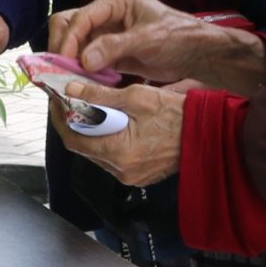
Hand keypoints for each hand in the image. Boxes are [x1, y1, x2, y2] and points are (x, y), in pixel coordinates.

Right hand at [49, 0, 265, 97]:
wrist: (202, 55)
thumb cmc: (181, 38)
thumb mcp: (148, 40)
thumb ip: (114, 47)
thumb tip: (83, 61)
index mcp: (117, 0)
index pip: (81, 16)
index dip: (69, 39)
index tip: (65, 61)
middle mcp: (108, 13)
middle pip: (71, 25)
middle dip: (63, 47)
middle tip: (60, 70)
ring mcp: (108, 33)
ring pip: (76, 44)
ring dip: (70, 61)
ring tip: (69, 79)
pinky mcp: (112, 51)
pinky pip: (88, 60)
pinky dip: (83, 71)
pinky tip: (84, 83)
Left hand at [51, 80, 183, 186]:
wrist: (209, 134)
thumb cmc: (178, 114)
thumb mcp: (137, 97)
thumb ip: (100, 96)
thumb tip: (70, 90)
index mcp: (118, 153)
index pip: (73, 138)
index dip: (60, 118)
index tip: (56, 100)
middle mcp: (121, 171)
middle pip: (84, 146)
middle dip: (74, 123)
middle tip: (71, 100)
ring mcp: (131, 176)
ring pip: (98, 152)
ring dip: (91, 131)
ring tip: (91, 108)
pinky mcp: (140, 175)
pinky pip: (114, 158)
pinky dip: (108, 139)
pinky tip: (112, 122)